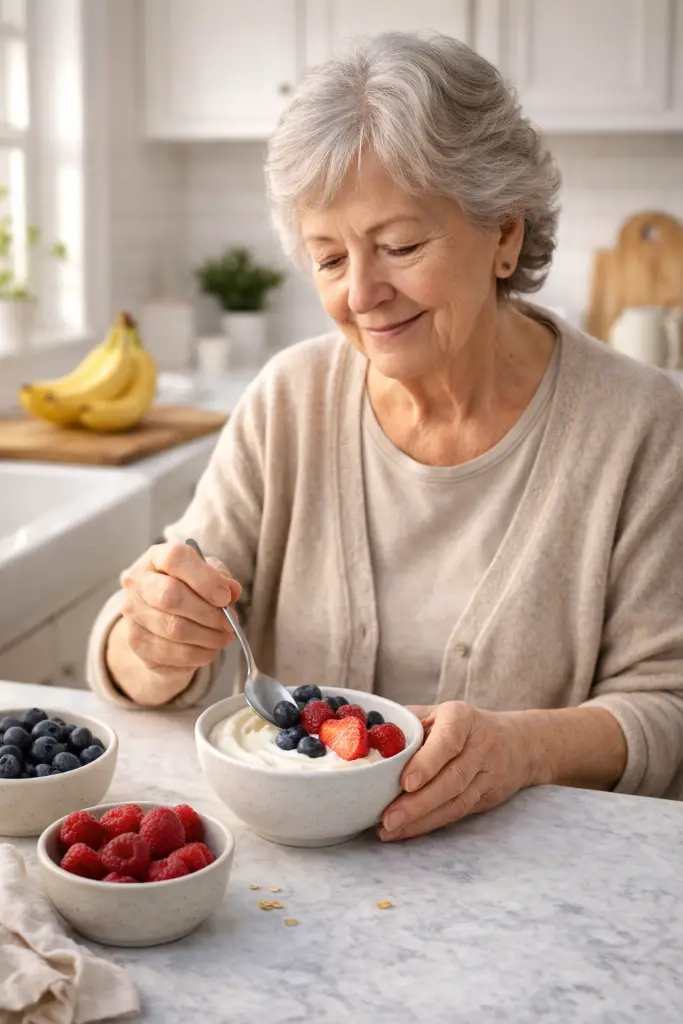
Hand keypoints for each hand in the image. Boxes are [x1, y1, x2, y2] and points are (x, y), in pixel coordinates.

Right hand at [118, 540, 240, 674]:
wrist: (158, 619)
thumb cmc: (187, 590)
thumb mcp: (207, 575)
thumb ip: (221, 578)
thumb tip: (232, 590)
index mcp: (156, 558)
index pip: (175, 558)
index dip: (205, 579)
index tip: (225, 597)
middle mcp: (138, 584)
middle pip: (170, 596)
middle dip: (209, 613)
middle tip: (229, 622)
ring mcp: (133, 615)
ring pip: (175, 629)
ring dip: (209, 637)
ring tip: (224, 636)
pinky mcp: (138, 643)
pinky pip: (174, 653)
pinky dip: (200, 654)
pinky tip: (210, 649)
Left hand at [378, 701, 531, 841]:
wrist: (517, 743)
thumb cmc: (463, 726)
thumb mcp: (439, 712)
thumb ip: (407, 723)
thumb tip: (364, 735)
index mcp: (463, 719)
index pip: (448, 741)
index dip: (427, 763)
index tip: (406, 782)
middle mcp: (479, 746)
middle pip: (451, 779)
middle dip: (418, 803)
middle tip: (388, 819)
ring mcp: (486, 774)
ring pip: (455, 802)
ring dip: (422, 820)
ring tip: (389, 830)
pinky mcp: (486, 797)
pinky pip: (457, 813)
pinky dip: (430, 825)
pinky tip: (406, 832)